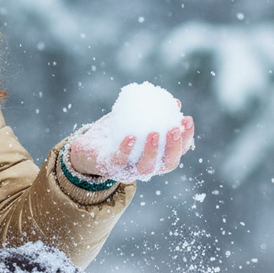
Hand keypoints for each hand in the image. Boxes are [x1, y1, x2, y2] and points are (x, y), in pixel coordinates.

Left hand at [68, 102, 194, 182]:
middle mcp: (145, 167)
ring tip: (154, 132)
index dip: (186, 137)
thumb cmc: (115, 134)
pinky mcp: (109, 168)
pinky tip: (130, 136)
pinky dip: (126, 149)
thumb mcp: (134, 120)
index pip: (178, 151)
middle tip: (174, 128)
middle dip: (174, 147)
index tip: (187, 119)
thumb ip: (152, 112)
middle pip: (167, 164)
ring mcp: (127, 171)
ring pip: (145, 168)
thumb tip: (174, 101)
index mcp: (155, 157)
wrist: (86, 148)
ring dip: (152, 151)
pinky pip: (120, 161)